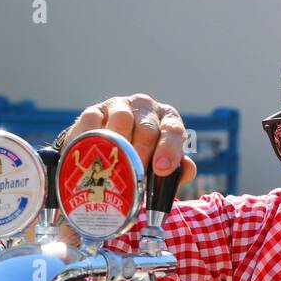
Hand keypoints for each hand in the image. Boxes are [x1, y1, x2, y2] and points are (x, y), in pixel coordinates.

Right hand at [61, 94, 197, 185]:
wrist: (106, 153)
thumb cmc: (140, 160)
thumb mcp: (160, 167)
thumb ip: (176, 171)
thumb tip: (188, 169)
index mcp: (166, 119)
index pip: (173, 129)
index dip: (169, 149)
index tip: (162, 169)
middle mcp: (145, 107)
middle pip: (147, 128)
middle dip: (142, 154)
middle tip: (135, 174)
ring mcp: (119, 106)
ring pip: (122, 119)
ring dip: (119, 144)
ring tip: (113, 165)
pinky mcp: (95, 111)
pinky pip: (93, 120)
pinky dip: (93, 136)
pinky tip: (91, 152)